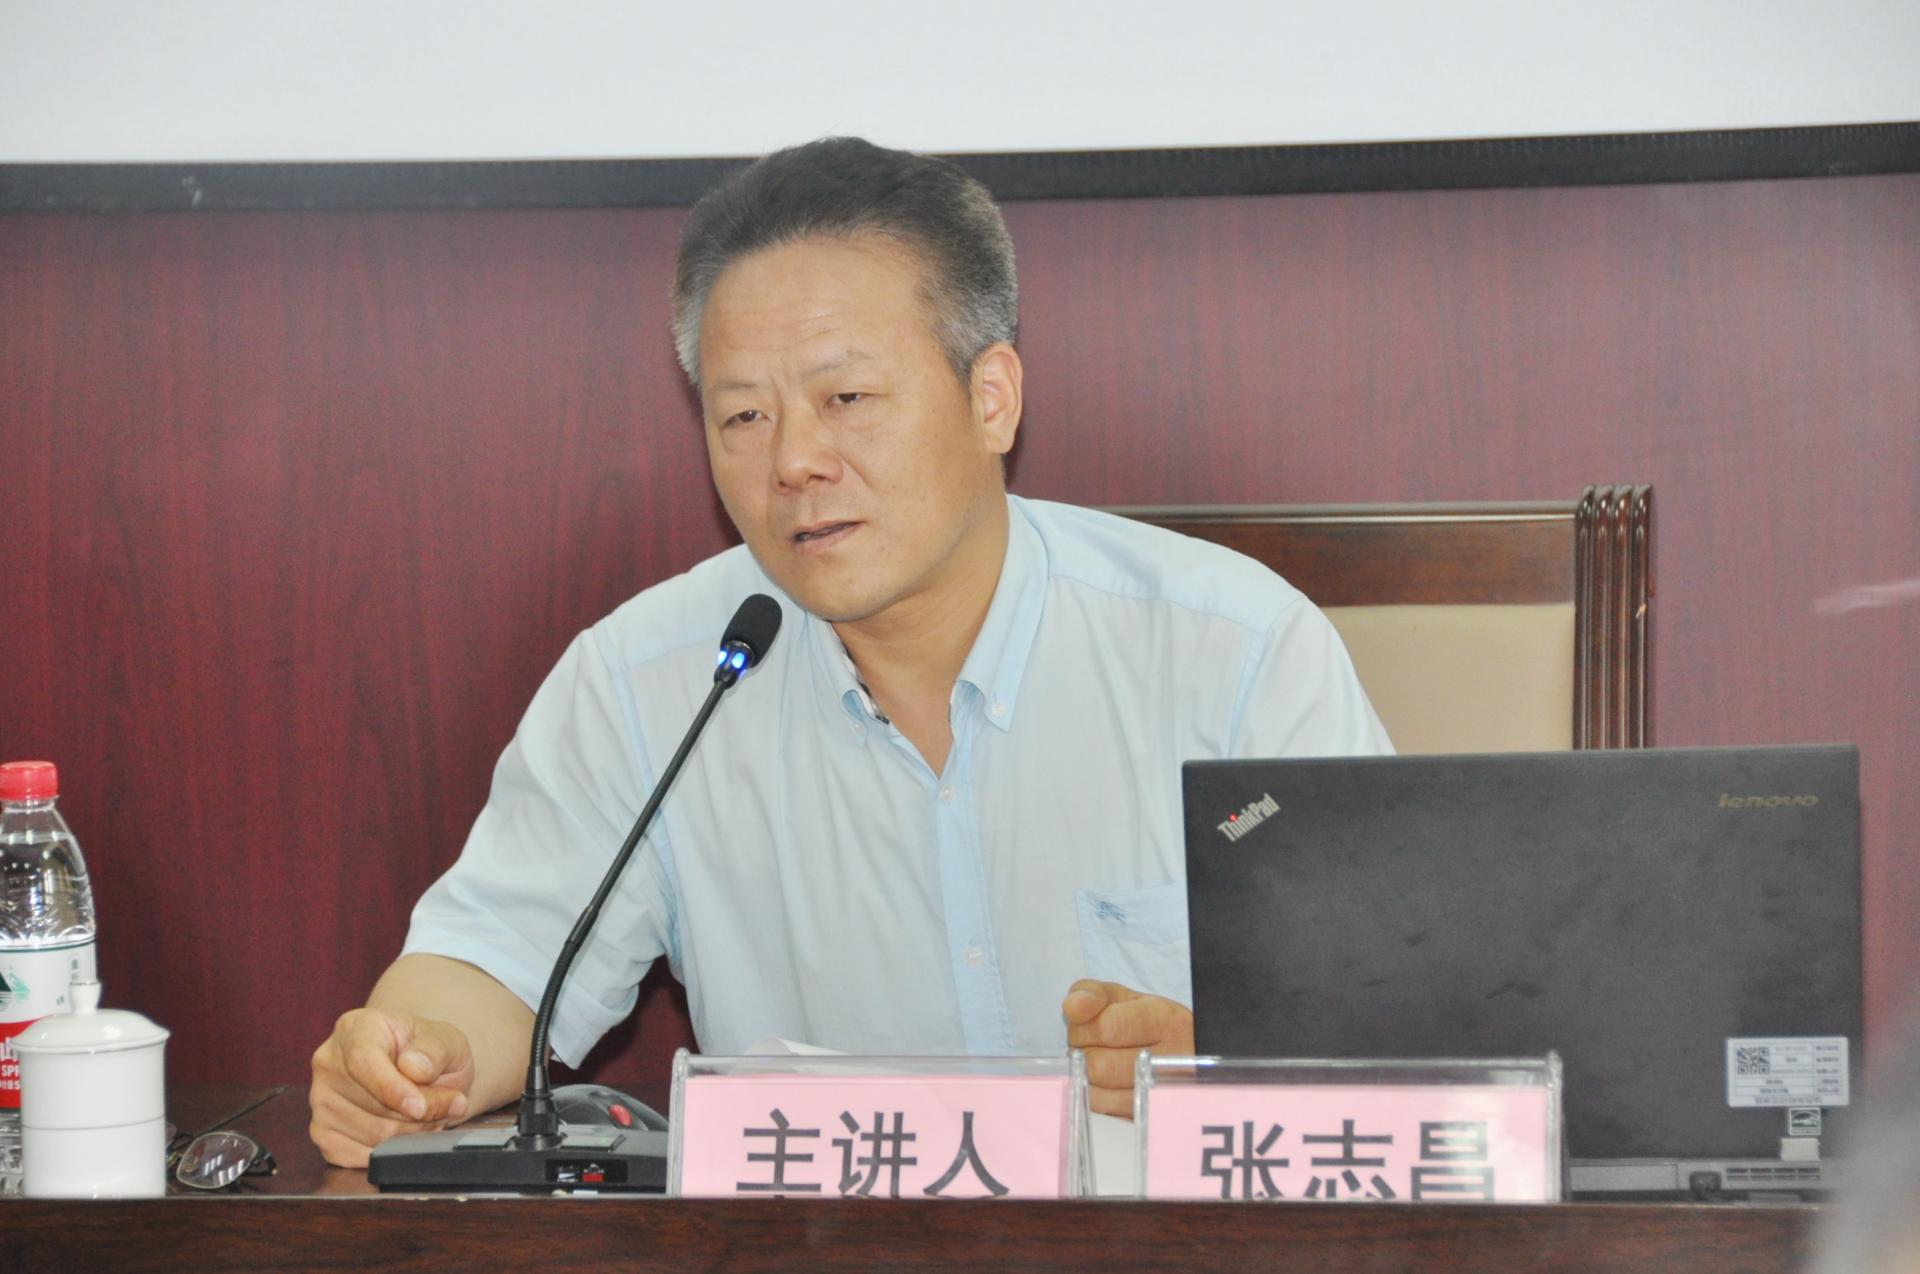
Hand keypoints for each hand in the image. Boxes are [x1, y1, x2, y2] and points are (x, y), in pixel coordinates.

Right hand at [308, 1007, 475, 1167]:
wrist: (420, 1071)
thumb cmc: (429, 1052)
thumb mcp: (447, 1039)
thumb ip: (436, 1050)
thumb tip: (414, 1069)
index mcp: (354, 1029)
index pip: (363, 1062)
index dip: (393, 1090)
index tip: (420, 1107)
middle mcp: (328, 1062)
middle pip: (372, 1104)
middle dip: (420, 1113)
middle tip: (449, 1104)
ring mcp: (320, 1100)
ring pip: (370, 1134)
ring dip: (411, 1133)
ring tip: (429, 1114)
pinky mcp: (322, 1133)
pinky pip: (359, 1156)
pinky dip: (390, 1151)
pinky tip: (406, 1131)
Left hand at [1062, 978, 1194, 1117]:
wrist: (1181, 1055)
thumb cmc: (1144, 1024)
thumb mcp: (1122, 998)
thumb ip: (1092, 993)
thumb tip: (1073, 1007)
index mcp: (1165, 1020)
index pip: (1108, 1027)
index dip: (1085, 1028)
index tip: (1088, 1026)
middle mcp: (1171, 1060)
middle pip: (1099, 1066)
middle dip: (1083, 1054)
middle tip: (1094, 1047)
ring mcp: (1163, 1097)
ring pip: (1097, 1095)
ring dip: (1086, 1079)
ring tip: (1102, 1065)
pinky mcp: (1148, 1120)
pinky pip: (1103, 1115)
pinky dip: (1095, 1099)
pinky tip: (1106, 1086)